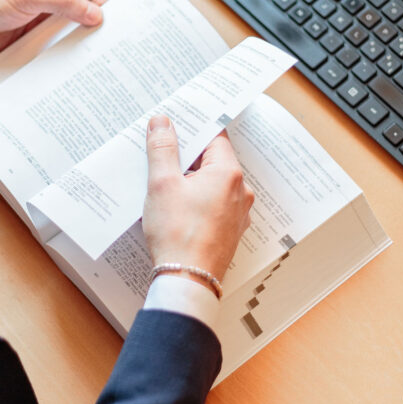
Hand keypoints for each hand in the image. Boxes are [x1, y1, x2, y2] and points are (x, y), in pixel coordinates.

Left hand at [0, 0, 109, 56]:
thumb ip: (64, 2)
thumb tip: (97, 13)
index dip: (105, 0)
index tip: (110, 21)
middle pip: (86, 9)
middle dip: (98, 23)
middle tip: (111, 42)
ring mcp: (43, 19)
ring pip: (73, 30)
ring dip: (83, 41)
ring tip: (96, 57)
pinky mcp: (34, 39)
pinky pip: (57, 46)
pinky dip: (67, 54)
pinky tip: (75, 65)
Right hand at [142, 116, 253, 283]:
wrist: (188, 280)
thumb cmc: (177, 234)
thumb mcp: (163, 183)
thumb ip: (162, 149)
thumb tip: (162, 123)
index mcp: (228, 174)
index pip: (214, 138)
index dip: (193, 130)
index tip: (175, 126)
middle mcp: (240, 192)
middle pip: (213, 161)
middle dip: (188, 156)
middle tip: (163, 153)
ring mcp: (237, 213)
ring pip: (213, 184)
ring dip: (191, 180)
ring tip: (165, 184)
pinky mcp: (229, 230)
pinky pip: (214, 205)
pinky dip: (197, 200)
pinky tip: (176, 208)